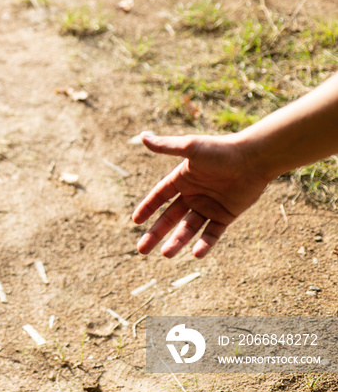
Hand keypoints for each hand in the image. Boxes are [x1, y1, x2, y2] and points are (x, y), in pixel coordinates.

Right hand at [132, 133, 270, 257]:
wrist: (255, 158)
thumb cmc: (222, 150)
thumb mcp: (190, 147)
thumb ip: (166, 146)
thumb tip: (142, 136)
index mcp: (183, 179)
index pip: (160, 196)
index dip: (147, 208)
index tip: (136, 221)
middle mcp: (194, 194)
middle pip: (170, 218)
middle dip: (155, 234)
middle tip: (141, 250)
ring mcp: (209, 206)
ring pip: (189, 229)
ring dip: (177, 241)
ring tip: (166, 254)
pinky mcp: (226, 215)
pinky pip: (212, 233)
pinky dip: (205, 244)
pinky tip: (195, 254)